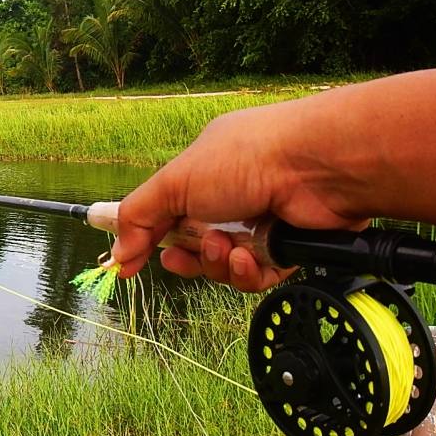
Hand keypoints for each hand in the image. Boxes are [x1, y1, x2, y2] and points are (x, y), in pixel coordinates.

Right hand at [110, 99, 367, 291]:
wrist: (317, 167)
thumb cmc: (247, 158)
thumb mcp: (176, 181)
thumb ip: (139, 216)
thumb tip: (118, 253)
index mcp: (205, 173)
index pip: (165, 213)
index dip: (145, 239)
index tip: (126, 265)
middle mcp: (233, 197)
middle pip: (194, 247)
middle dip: (186, 258)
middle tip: (180, 258)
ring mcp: (261, 224)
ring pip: (223, 267)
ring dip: (217, 264)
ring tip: (225, 247)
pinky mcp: (287, 250)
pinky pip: (255, 277)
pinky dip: (247, 272)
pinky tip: (248, 258)